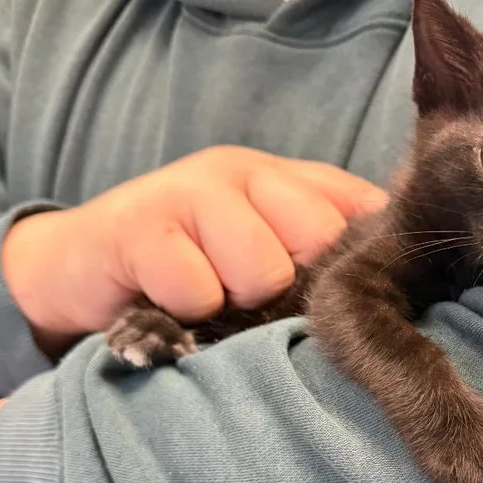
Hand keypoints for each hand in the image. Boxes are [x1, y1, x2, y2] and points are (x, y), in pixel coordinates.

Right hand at [1, 147, 386, 355]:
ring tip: (210, 298)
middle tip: (250, 295)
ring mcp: (193, 189)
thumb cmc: (192, 267)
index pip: (362, 211)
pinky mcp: (142, 224)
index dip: (356, 266)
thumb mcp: (266, 256)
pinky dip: (190, 310)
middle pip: (321, 238)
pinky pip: (199, 288)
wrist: (86, 267)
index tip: (333, 298)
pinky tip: (172, 302)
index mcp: (288, 180)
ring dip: (237, 301)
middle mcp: (247, 171)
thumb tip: (396, 280)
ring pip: (263, 267)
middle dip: (291, 287)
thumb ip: (323, 255)